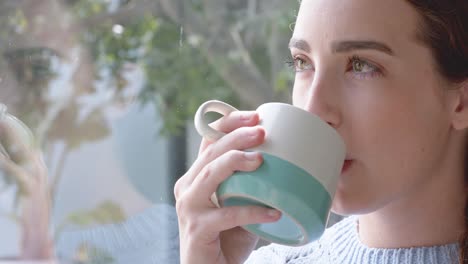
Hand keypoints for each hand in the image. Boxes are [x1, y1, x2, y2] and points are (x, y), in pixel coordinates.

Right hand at [174, 110, 280, 263]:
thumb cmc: (227, 237)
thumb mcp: (239, 204)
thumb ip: (251, 185)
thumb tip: (288, 164)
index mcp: (196, 176)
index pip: (208, 141)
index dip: (229, 124)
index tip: (255, 115)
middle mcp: (187, 187)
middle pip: (210, 152)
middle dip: (236, 136)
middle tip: (262, 131)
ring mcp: (189, 208)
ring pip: (210, 174)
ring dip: (235, 161)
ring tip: (261, 158)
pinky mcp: (197, 229)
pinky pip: (227, 214)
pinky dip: (252, 210)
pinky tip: (274, 212)